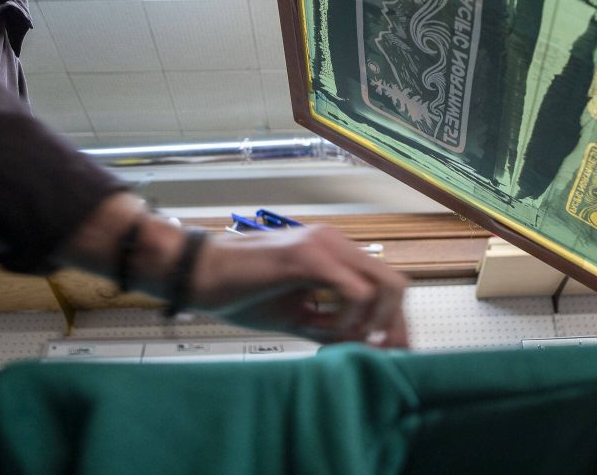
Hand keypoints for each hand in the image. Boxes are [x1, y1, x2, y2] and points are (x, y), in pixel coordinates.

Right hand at [190, 225, 408, 346]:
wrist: (200, 273)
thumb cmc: (241, 292)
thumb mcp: (296, 316)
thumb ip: (331, 329)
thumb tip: (365, 349)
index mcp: (336, 253)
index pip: (386, 283)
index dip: (395, 320)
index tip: (392, 352)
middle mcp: (337, 243)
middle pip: (395, 283)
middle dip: (393, 324)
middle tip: (380, 353)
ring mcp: (326, 245)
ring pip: (383, 284)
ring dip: (370, 321)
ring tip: (338, 337)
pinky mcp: (310, 256)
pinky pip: (354, 291)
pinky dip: (349, 317)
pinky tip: (324, 327)